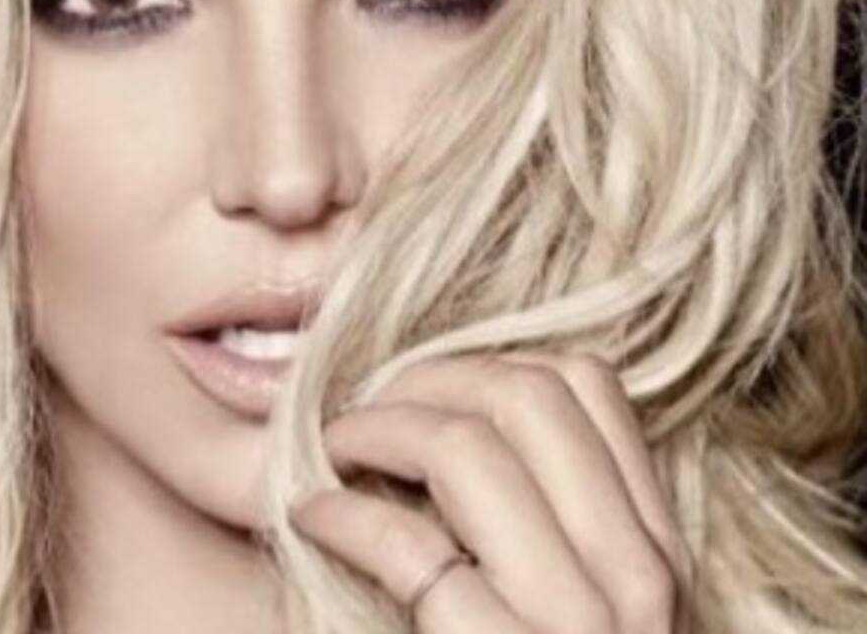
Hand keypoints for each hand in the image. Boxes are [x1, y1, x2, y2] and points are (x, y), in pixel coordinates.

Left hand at [287, 352, 691, 631]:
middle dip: (425, 381)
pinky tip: (315, 515)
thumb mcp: (582, 598)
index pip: (586, 385)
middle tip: (365, 406)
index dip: (484, 363)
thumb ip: (554, 512)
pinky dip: (345, 514)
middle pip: (523, 397)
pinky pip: (410, 548)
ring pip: (466, 451)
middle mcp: (635, 582)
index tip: (422, 387)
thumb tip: (457, 400)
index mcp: (656, 548)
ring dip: (377, 430)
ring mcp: (574, 630)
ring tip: (332, 447)